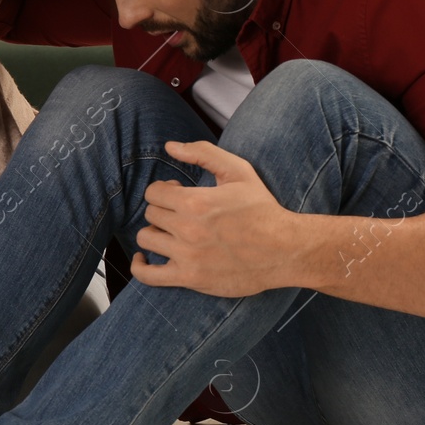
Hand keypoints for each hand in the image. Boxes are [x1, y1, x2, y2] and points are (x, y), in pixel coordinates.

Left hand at [128, 140, 299, 296]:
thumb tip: (169, 146)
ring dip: (156, 233)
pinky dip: (139, 267)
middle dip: (162, 210)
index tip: (178, 194)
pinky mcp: (189, 278)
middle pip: (150, 214)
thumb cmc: (261, 209)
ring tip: (171, 232)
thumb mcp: (238, 171)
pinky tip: (144, 259)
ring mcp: (187, 256)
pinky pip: (147, 275)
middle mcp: (187, 229)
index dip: (164, 191)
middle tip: (180, 213)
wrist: (284, 250)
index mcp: (195, 202)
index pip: (153, 193)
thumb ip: (203, 153)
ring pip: (146, 240)